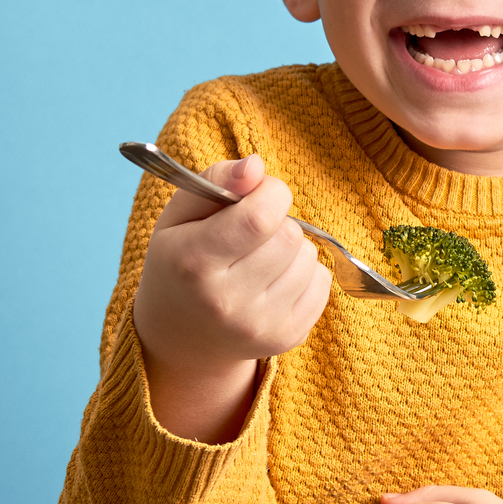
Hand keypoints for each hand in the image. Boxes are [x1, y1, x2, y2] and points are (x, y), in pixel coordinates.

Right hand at [132, 153, 331, 442]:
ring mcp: (259, 326)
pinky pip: (323, 283)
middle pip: (290, 236)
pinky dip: (305, 273)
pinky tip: (274, 281)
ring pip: (310, 258)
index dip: (270, 193)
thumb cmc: (180, 263)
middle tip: (252, 234)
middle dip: (278, 222)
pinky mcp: (287, 338)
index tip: (257, 195)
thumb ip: (216, 179)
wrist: (179, 337)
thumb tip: (257, 165)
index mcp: (193, 262)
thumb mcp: (180, 215)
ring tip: (260, 260)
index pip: (260, 217)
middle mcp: (226, 301)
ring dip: (292, 249)